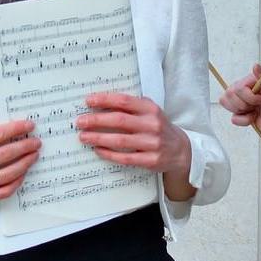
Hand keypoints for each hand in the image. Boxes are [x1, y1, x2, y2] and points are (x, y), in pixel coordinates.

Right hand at [0, 119, 39, 203]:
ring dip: (24, 164)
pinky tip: (23, 173)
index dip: (15, 129)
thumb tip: (15, 133)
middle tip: (36, 142)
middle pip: (5, 155)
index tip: (29, 126)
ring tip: (33, 156)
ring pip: (7, 174)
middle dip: (24, 147)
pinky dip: (16, 182)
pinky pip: (4, 191)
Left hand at [75, 93, 194, 200]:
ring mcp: (152, 143)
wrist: (180, 150)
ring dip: (99, 138)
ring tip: (84, 136)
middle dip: (96, 120)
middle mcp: (152, 125)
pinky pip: (125, 158)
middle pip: (119, 120)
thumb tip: (100, 104)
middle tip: (80, 122)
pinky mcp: (151, 160)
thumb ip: (130, 107)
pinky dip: (109, 154)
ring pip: (120, 140)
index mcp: (150, 109)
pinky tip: (98, 149)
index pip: (124, 101)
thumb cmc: (158, 128)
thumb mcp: (149, 112)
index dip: (104, 100)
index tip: (88, 101)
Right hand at [217, 63, 260, 138]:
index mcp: (252, 81)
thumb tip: (255, 65)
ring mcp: (241, 101)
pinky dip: (244, 121)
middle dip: (245, 105)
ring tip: (255, 111)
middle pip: (229, 95)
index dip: (249, 97)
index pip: (238, 88)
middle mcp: (244, 89)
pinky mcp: (240, 113)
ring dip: (243, 112)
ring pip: (226, 103)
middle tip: (259, 106)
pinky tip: (254, 118)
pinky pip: (233, 118)